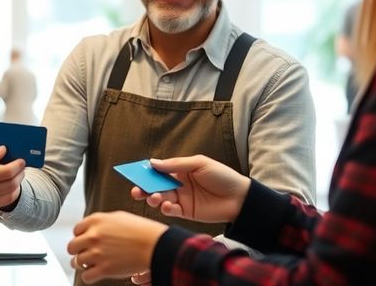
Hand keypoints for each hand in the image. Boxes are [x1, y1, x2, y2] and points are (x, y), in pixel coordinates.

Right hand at [0, 146, 24, 213]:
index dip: (18, 165)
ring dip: (16, 186)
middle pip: (11, 185)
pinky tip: (3, 186)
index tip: (22, 160)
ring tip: (14, 177)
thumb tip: (1, 151)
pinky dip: (6, 195)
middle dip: (19, 175)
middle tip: (21, 167)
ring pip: (8, 197)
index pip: (7, 172)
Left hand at [66, 211, 166, 283]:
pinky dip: (89, 276)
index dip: (80, 237)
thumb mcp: (119, 217)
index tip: (85, 242)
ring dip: (82, 264)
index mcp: (97, 220)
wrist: (155, 245)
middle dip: (77, 251)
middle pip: (72, 247)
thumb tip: (93, 228)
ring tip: (90, 264)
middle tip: (84, 254)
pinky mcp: (104, 269)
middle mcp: (94, 235)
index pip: (76, 230)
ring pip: (76, 262)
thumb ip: (102, 222)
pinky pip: (86, 276)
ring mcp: (97, 253)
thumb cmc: (142, 230)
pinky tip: (96, 273)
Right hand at [131, 155, 249, 222]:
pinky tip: (166, 205)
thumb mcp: (199, 164)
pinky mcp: (186, 212)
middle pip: (156, 185)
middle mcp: (178, 184)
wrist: (240, 198)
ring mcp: (181, 199)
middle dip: (144, 187)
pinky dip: (165, 208)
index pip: (159, 170)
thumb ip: (176, 165)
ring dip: (153, 198)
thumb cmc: (222, 176)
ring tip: (153, 197)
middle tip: (136, 190)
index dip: (147, 171)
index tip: (135, 173)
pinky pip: (170, 210)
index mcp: (180, 171)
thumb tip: (153, 163)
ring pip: (160, 198)